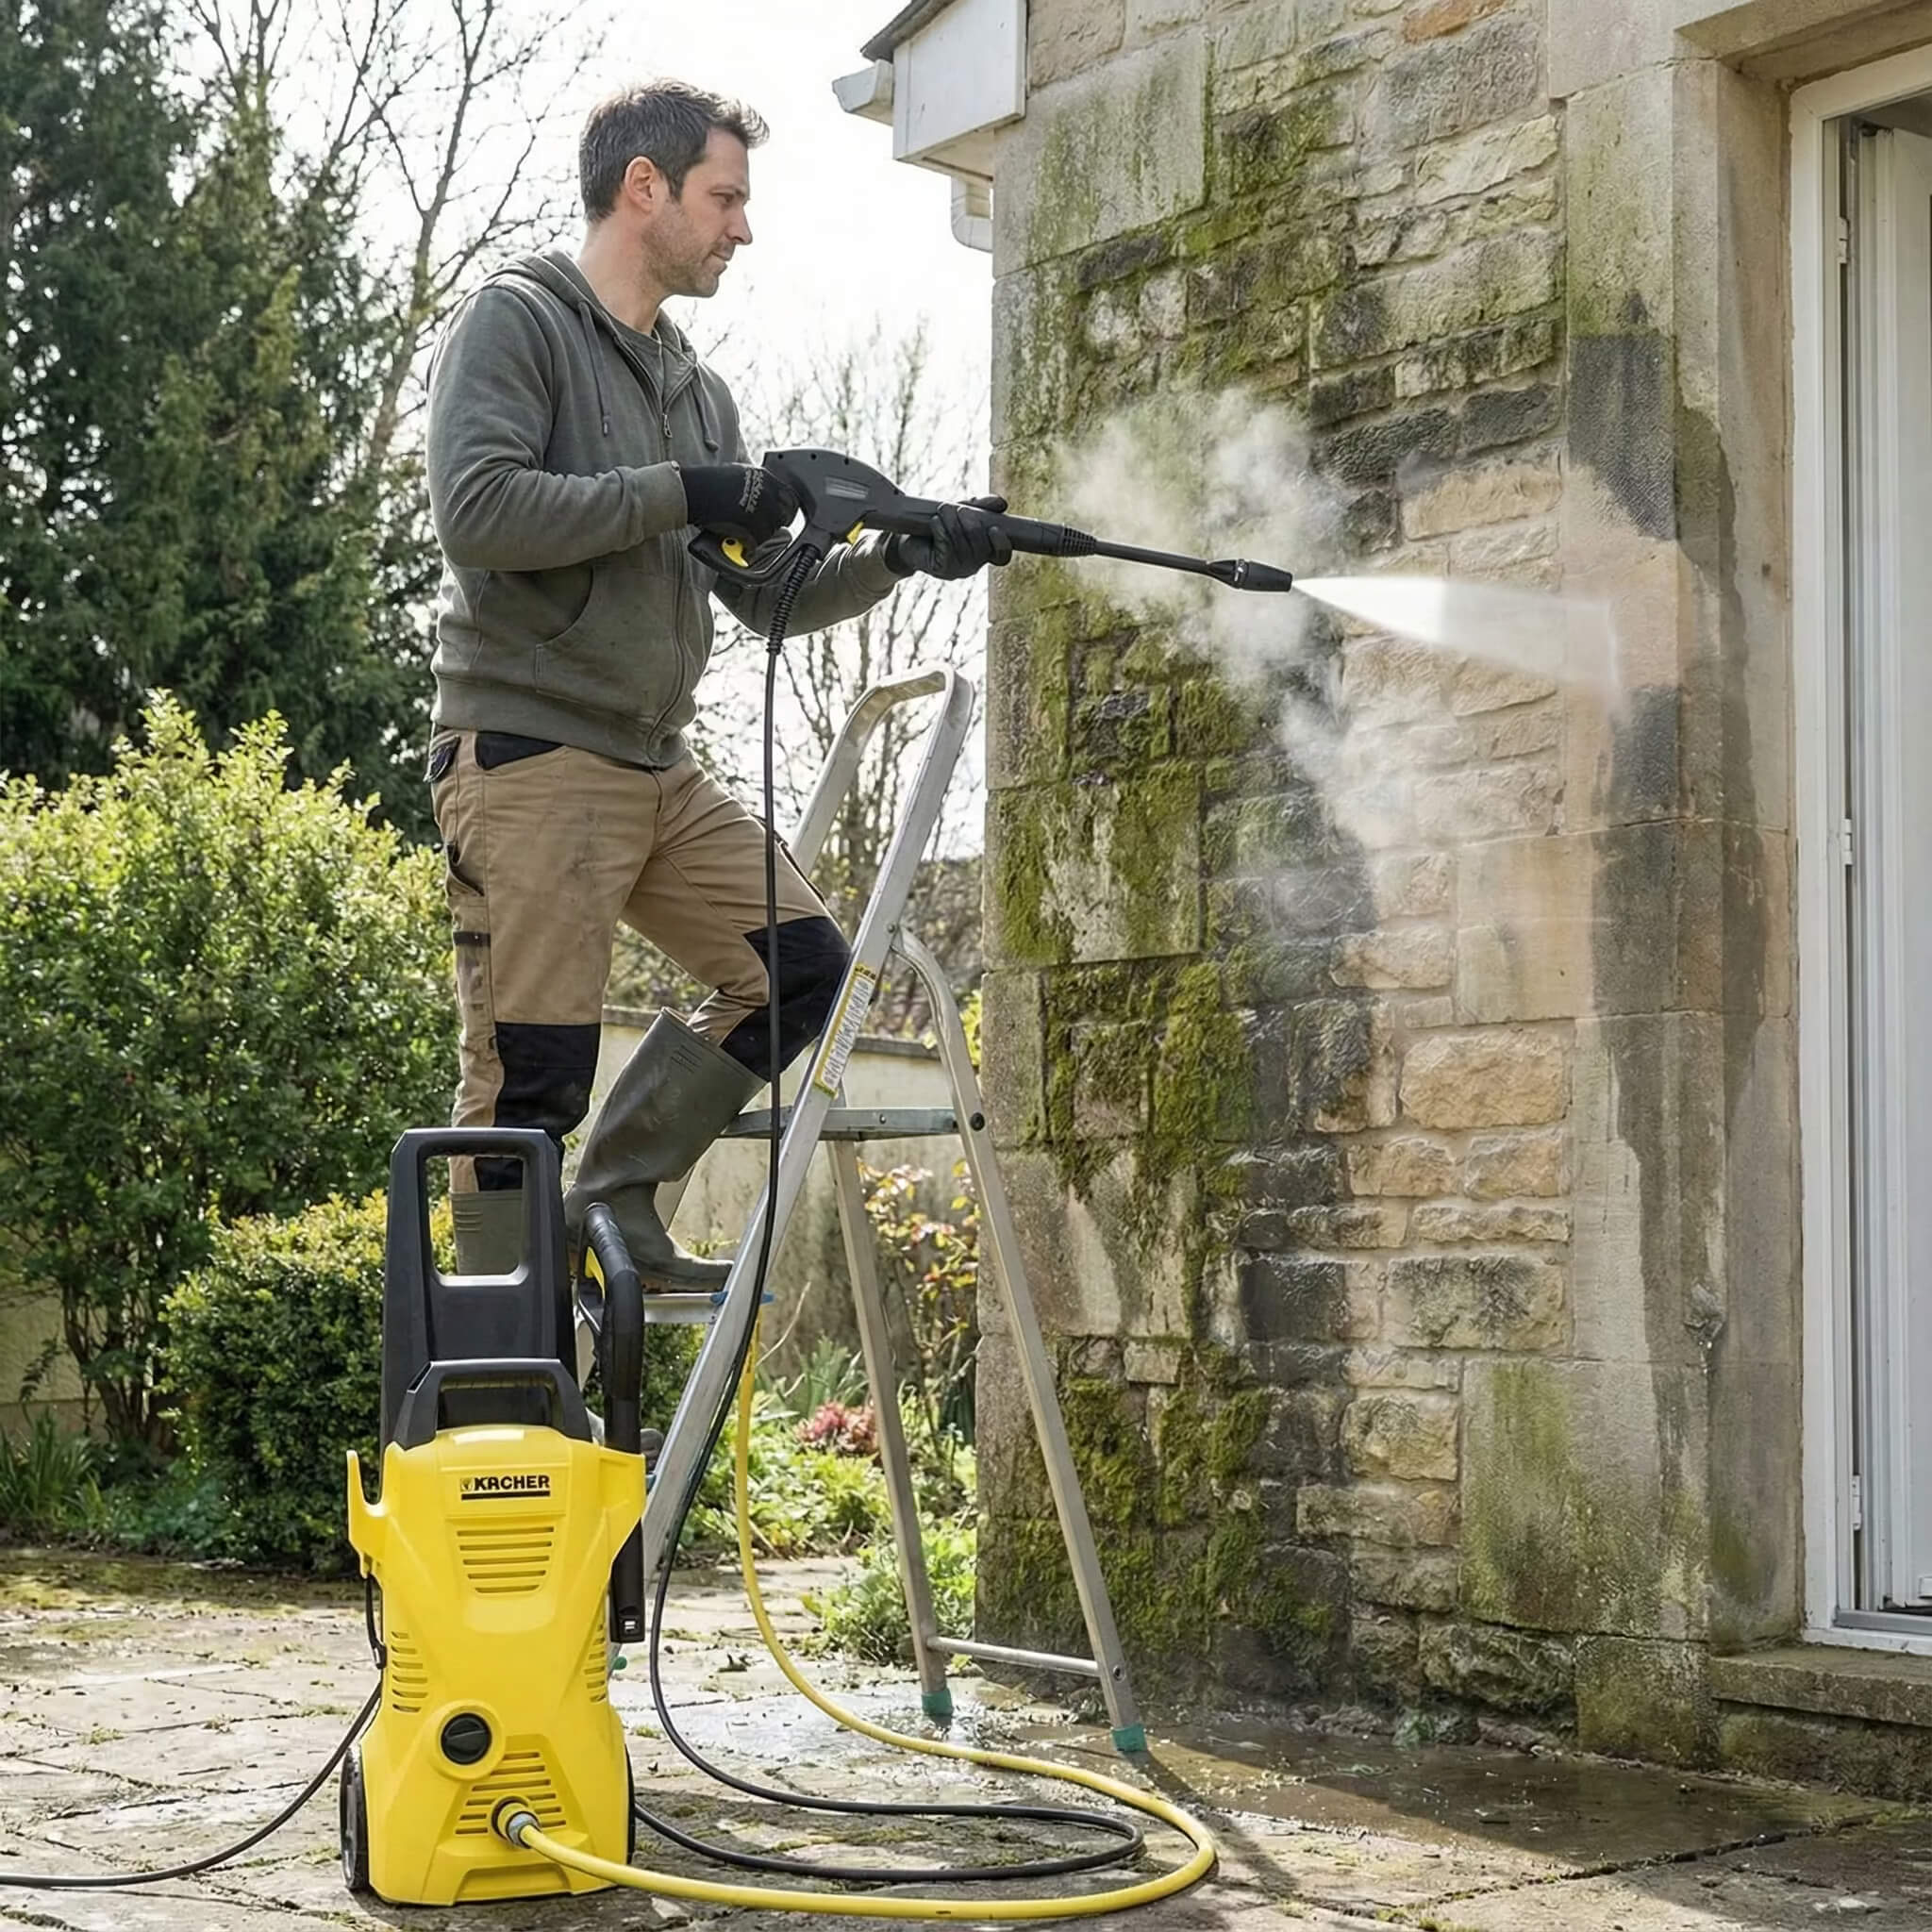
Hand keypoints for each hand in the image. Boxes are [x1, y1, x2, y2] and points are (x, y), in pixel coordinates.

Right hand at [678, 463, 799, 546]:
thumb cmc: (709, 482)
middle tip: (764, 530)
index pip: (790, 497)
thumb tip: (765, 494)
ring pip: (770, 531)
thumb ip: (756, 483)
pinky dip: (749, 548)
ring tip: (749, 537)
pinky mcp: (749, 525)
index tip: (782, 517)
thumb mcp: (739, 473)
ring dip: (760, 537)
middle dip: (775, 525)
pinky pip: (756, 542)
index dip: (787, 510)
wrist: (693, 490)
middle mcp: (765, 492)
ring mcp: (758, 509)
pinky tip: (743, 547)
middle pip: (782, 516)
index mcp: (764, 477)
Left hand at [886, 495, 1014, 579]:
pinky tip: (934, 521)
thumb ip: (982, 507)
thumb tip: (1002, 503)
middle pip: (981, 547)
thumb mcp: (962, 512)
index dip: (1002, 544)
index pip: (1001, 556)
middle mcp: (973, 565)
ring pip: (962, 546)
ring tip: (943, 510)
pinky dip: (941, 531)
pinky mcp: (940, 569)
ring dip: (953, 524)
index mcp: (983, 553)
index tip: (995, 528)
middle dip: (970, 523)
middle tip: (957, 509)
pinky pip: (946, 548)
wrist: (909, 539)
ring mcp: (957, 570)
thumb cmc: (940, 525)